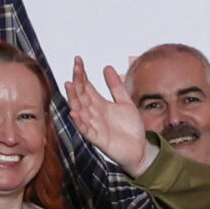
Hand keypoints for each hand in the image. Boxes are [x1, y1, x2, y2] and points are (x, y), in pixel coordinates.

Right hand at [65, 59, 152, 175]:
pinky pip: (86, 130)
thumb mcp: (125, 102)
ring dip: (74, 99)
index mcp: (99, 104)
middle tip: (76, 67)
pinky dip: (79, 122)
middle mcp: (94, 114)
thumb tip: (106, 67)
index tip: (78, 60)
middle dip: (77, 81)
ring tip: (69, 85)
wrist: (140, 149)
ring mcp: (94, 126)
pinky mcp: (98, 139)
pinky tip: (74, 112)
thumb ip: (116, 86)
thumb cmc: (130, 128)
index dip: (82, 74)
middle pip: (81, 96)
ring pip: (80, 111)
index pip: (86, 86)